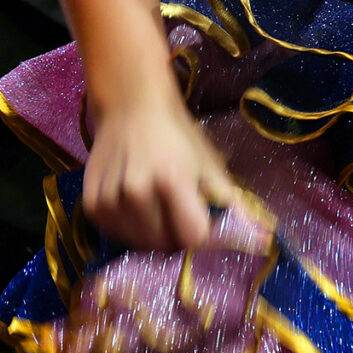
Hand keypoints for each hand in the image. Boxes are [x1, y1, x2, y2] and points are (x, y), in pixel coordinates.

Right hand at [82, 85, 234, 251]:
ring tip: (159, 208)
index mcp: (171, 181)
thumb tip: (261, 239)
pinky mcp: (91, 205)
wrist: (131, 109)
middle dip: (178, 236)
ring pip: (141, 243)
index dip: (204, 235)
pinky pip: (117, 235)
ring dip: (154, 235)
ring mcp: (109, 200)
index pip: (192, 236)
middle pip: (165, 244)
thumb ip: (231, 203)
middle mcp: (135, 193)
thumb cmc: (178, 136)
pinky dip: (132, 230)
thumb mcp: (209, 164)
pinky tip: (139, 209)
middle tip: (181, 214)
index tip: (205, 223)